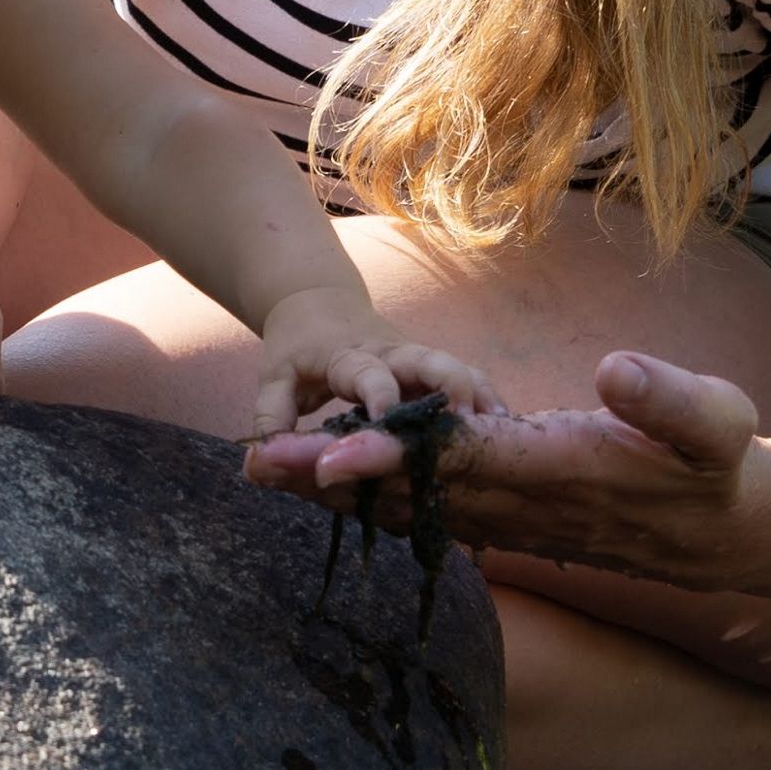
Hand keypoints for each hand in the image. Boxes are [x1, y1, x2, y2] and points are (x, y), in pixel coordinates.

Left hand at [243, 347, 758, 583]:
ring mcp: (512, 515)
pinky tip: (324, 487)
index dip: (395, 456)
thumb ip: (667, 399)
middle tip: (257, 463)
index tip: (332, 449)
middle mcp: (522, 502)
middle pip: (410, 491)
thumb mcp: (718, 424)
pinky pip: (427, 511)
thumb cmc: (722, 466)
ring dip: (338, 495)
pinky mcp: (510, 513)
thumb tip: (615, 371)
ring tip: (265, 471)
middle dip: (334, 480)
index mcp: (560, 470)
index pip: (462, 461)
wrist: (728, 529)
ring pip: (409, 506)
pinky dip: (372, 500)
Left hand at [246, 290, 497, 438]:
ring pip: (460, 373)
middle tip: (474, 423)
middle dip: (453, 388)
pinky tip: (512, 436)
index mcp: (351, 356)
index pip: (369, 374)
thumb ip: (270, 421)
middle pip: (432, 363)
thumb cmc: (296, 350)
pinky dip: (492, 407)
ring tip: (507, 435)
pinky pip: (471, 387)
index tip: (390, 424)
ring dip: (483, 401)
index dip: (381, 397)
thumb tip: (258, 466)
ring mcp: (419, 363)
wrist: (318, 304)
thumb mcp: (275, 380)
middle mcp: (393, 356)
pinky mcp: (435, 374)